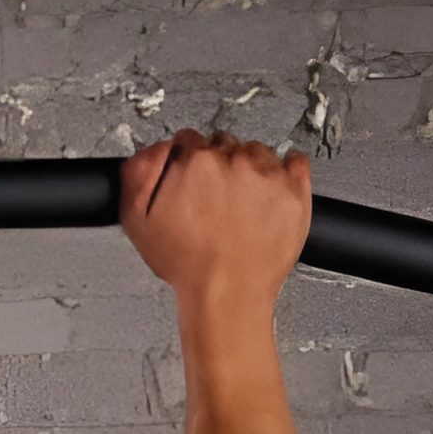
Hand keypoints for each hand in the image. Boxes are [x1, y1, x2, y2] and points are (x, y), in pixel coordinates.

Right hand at [121, 130, 310, 307]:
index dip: (186, 160)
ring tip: (240, 206)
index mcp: (195, 162)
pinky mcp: (294, 186)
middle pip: (224, 144)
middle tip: (213, 201)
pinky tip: (269, 195)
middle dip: (217, 167)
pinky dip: (285, 172)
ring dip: (249, 170)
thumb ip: (138, 175)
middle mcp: (233, 160)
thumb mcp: (138, 222)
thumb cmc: (188, 265)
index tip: (189, 179)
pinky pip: (294, 161)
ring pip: (257, 152)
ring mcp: (267, 171)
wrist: (227, 293)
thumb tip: (154, 150)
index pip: (189, 140)